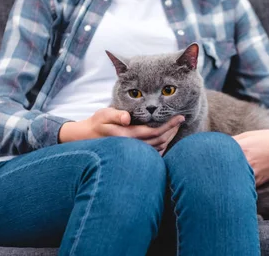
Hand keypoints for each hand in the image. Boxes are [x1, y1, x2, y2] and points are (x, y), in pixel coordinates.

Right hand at [59, 108, 183, 154]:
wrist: (87, 137)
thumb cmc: (97, 123)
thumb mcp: (104, 114)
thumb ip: (116, 114)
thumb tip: (127, 119)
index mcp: (129, 136)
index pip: (155, 131)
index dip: (170, 125)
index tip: (180, 117)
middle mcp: (134, 146)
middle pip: (161, 140)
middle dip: (173, 130)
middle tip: (181, 119)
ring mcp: (135, 152)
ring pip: (159, 147)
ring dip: (169, 137)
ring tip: (176, 126)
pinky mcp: (134, 154)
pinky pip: (154, 152)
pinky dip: (163, 145)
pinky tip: (166, 137)